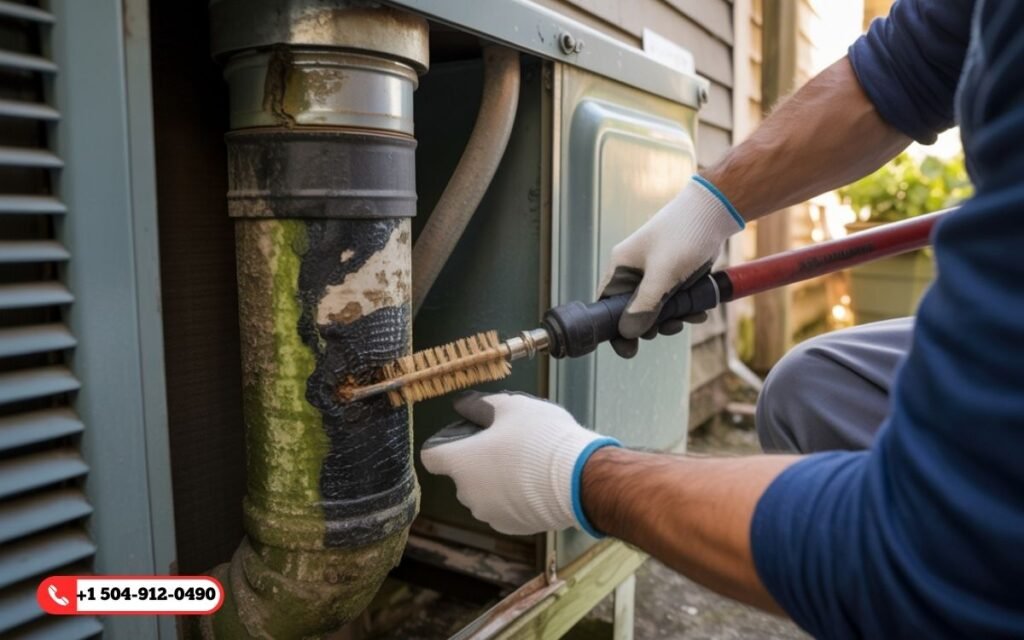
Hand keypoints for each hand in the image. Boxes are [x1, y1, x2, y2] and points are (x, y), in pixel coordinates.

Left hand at [420, 391, 619, 535]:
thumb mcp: (512, 407)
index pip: (432, 456)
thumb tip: (462, 404)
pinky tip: (536, 482)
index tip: (466, 435)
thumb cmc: (541, 438)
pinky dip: (513, 497)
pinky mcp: (511, 527)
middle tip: (507, 443)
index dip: (444, 443)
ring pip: (483, 492)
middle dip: (478, 460)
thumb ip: (480, 405)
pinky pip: (503, 508)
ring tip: (527, 463)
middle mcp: (467, 494)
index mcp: (461, 463)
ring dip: (496, 479)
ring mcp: (489, 514)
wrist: (579, 480)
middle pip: (462, 473)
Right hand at [598, 175, 743, 357]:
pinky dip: (685, 309)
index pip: (606, 305)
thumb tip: (628, 334)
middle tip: (671, 326)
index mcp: (621, 268)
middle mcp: (633, 272)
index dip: (615, 329)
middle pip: (633, 312)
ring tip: (691, 316)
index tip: (629, 349)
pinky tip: (700, 311)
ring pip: (656, 309)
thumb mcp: (663, 274)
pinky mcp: (673, 276)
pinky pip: (673, 301)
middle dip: (652, 324)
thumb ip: (645, 305)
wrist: (713, 212)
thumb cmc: (683, 235)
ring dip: (673, 318)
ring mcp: (654, 275)